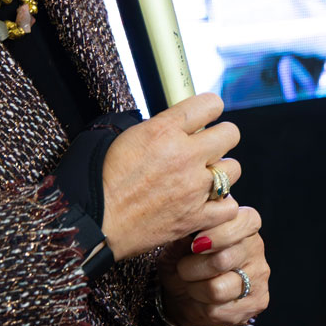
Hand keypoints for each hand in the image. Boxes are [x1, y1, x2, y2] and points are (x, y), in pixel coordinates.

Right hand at [99, 93, 241, 260]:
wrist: (92, 222)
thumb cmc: (99, 180)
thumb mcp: (122, 137)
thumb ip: (157, 127)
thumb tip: (178, 123)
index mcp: (164, 131)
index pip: (210, 104)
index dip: (210, 108)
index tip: (207, 115)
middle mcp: (184, 156)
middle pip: (231, 134)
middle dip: (220, 138)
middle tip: (206, 148)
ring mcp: (193, 188)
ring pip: (233, 169)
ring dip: (220, 172)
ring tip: (202, 178)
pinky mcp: (196, 217)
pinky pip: (229, 206)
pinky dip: (221, 205)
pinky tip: (207, 203)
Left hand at [159, 204, 270, 325]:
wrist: (183, 297)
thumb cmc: (183, 262)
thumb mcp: (175, 246)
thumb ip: (182, 236)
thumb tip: (186, 234)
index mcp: (242, 224)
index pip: (245, 222)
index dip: (219, 234)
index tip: (194, 244)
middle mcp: (256, 247)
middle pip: (223, 260)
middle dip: (191, 268)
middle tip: (183, 269)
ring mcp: (259, 275)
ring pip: (218, 289)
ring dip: (195, 290)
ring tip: (192, 285)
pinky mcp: (258, 301)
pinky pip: (220, 310)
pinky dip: (203, 308)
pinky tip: (203, 301)